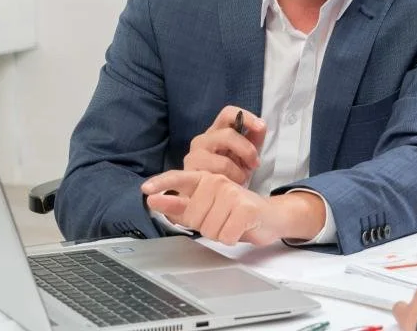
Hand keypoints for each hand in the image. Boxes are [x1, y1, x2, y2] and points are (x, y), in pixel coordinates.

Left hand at [141, 170, 278, 245]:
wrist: (269, 216)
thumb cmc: (235, 212)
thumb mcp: (205, 209)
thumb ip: (180, 206)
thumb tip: (154, 201)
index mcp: (204, 180)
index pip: (179, 179)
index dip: (163, 185)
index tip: (146, 191)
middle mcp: (217, 182)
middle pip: (193, 217)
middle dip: (204, 226)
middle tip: (221, 219)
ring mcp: (232, 193)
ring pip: (209, 230)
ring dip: (220, 233)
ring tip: (231, 223)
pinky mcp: (245, 208)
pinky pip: (225, 235)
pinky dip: (231, 238)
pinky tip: (240, 228)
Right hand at [184, 106, 266, 184]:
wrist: (215, 196)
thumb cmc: (232, 173)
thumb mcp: (247, 155)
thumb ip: (255, 139)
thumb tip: (261, 125)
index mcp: (217, 131)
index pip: (228, 113)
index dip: (246, 117)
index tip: (261, 127)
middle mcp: (203, 140)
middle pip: (228, 135)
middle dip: (247, 151)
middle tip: (254, 164)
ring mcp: (193, 156)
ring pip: (223, 162)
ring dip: (238, 173)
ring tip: (239, 179)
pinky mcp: (190, 174)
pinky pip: (216, 178)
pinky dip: (229, 182)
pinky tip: (227, 185)